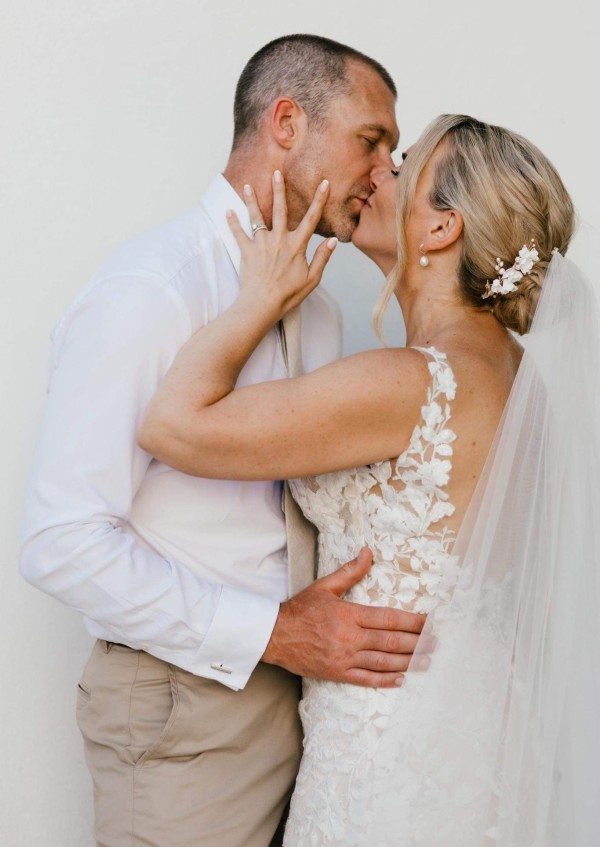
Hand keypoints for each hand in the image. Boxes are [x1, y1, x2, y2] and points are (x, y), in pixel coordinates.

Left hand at [226, 170, 337, 317]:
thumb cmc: (288, 295)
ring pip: (256, 217)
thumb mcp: (312, 279)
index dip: (319, 200)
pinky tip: (228, 211)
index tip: (324, 183)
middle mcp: (278, 240)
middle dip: (279, 189)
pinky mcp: (247, 252)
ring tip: (248, 185)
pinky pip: (238, 234)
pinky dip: (232, 223)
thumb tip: (334, 241)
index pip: (312, 219)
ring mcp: (261, 244)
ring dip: (251, 200)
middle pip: (280, 209)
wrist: (262, 304)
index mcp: (296, 246)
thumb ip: (323, 258)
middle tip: (277, 172)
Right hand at [262, 548, 431, 687]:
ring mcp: (344, 658)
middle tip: (436, 643)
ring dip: (408, 662)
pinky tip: (402, 680)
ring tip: (428, 661)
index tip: (429, 622)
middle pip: (390, 642)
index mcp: (349, 614)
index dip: (412, 621)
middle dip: (417, 642)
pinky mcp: (337, 673)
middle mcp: (350, 637)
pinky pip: (366, 679)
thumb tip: (368, 552)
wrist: (274, 635)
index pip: (388, 618)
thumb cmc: (300, 609)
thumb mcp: (325, 586)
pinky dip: (385, 680)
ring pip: (383, 662)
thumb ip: (350, 571)